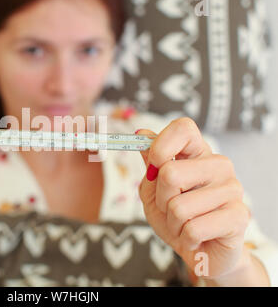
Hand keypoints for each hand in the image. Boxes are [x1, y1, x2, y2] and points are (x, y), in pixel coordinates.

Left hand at [136, 118, 249, 279]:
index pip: (183, 128)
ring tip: (184, 224)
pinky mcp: (239, 216)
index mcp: (199, 152)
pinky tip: (196, 237)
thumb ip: (150, 162)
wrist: (200, 251)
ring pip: (178, 206)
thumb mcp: (153, 189)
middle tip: (170, 208)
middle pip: (171, 173)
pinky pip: (193, 228)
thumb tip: (141, 132)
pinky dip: (185, 237)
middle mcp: (219, 165)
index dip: (160, 146)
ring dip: (172, 222)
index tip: (152, 168)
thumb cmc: (176, 217)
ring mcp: (233, 189)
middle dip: (160, 199)